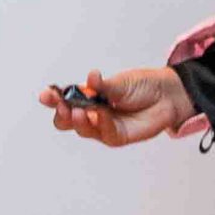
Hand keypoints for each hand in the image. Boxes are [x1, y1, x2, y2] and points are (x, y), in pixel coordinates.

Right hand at [37, 66, 196, 146]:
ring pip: (83, 129)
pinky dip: (101, 123)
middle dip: (61, 113)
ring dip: (78, 121)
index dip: (54, 98)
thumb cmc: (143, 86)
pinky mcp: (117, 136)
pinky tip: (100, 114)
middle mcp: (92, 113)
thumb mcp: (120, 83)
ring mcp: (103, 126)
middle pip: (67, 120)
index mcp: (89, 96)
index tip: (47, 94)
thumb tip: (90, 79)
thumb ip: (103, 86)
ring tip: (78, 110)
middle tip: (61, 105)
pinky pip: (104, 133)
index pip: (65, 100)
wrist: (167, 95)